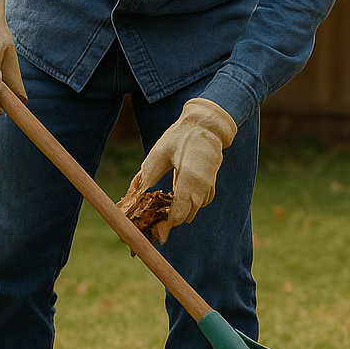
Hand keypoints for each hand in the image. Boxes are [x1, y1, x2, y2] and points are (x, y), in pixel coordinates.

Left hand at [140, 97, 236, 241]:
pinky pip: (203, 200)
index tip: (155, 223)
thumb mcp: (159, 153)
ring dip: (183, 210)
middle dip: (173, 218)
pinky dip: (192, 202)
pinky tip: (180, 194)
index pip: (179, 212)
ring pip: (196, 208)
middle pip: (188, 215)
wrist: (206, 125)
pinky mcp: (212, 182)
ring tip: (167, 205)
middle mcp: (201, 185)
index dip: (167, 222)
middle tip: (157, 215)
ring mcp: (209, 184)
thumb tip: (137, 192)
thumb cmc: (180, 136)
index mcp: (188, 177)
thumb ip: (149, 174)